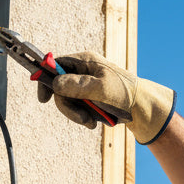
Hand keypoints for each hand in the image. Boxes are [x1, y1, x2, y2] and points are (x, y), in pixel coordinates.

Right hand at [38, 51, 175, 143]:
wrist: (140, 108)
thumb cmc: (125, 93)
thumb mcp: (101, 88)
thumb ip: (78, 85)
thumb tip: (56, 83)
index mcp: (85, 61)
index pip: (55, 64)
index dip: (45, 78)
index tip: (43, 98)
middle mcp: (82, 71)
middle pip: (58, 87)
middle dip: (67, 105)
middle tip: (80, 117)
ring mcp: (84, 86)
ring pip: (66, 101)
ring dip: (76, 114)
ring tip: (90, 121)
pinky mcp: (87, 99)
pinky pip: (75, 109)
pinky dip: (82, 117)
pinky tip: (94, 121)